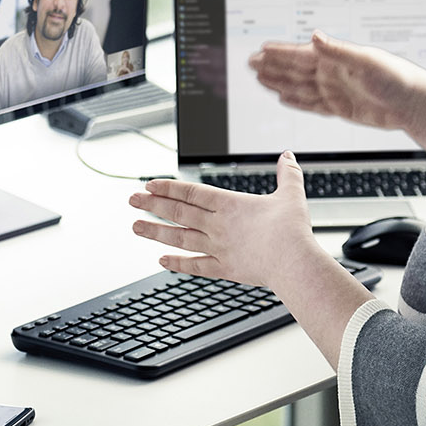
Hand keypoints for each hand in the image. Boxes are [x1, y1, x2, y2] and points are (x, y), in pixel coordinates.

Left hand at [128, 152, 326, 287]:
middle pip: (178, 212)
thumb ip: (287, 174)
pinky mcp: (224, 269)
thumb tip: (288, 156)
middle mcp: (218, 225)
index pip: (191, 192)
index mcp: (229, 204)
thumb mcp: (291, 195)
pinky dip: (177, 263)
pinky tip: (161, 260)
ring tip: (135, 227)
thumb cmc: (292, 231)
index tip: (149, 185)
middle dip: (152, 205)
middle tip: (131, 200)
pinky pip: (195, 266)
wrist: (293, 262)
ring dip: (155, 231)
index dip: (168, 187)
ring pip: (180, 237)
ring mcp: (218, 247)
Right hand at [248, 30, 424, 130]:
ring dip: (279, 82)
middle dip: (272, 66)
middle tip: (251, 62)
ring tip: (260, 78)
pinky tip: (284, 97)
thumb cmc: (397, 78)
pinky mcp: (340, 107)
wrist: (414, 104)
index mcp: (335, 59)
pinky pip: (311, 104)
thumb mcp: (366, 61)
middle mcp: (332, 73)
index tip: (260, 49)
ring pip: (299, 86)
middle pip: (294, 70)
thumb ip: (337, 51)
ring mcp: (335, 90)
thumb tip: (314, 36)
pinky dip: (295, 100)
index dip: (279, 52)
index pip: (300, 54)